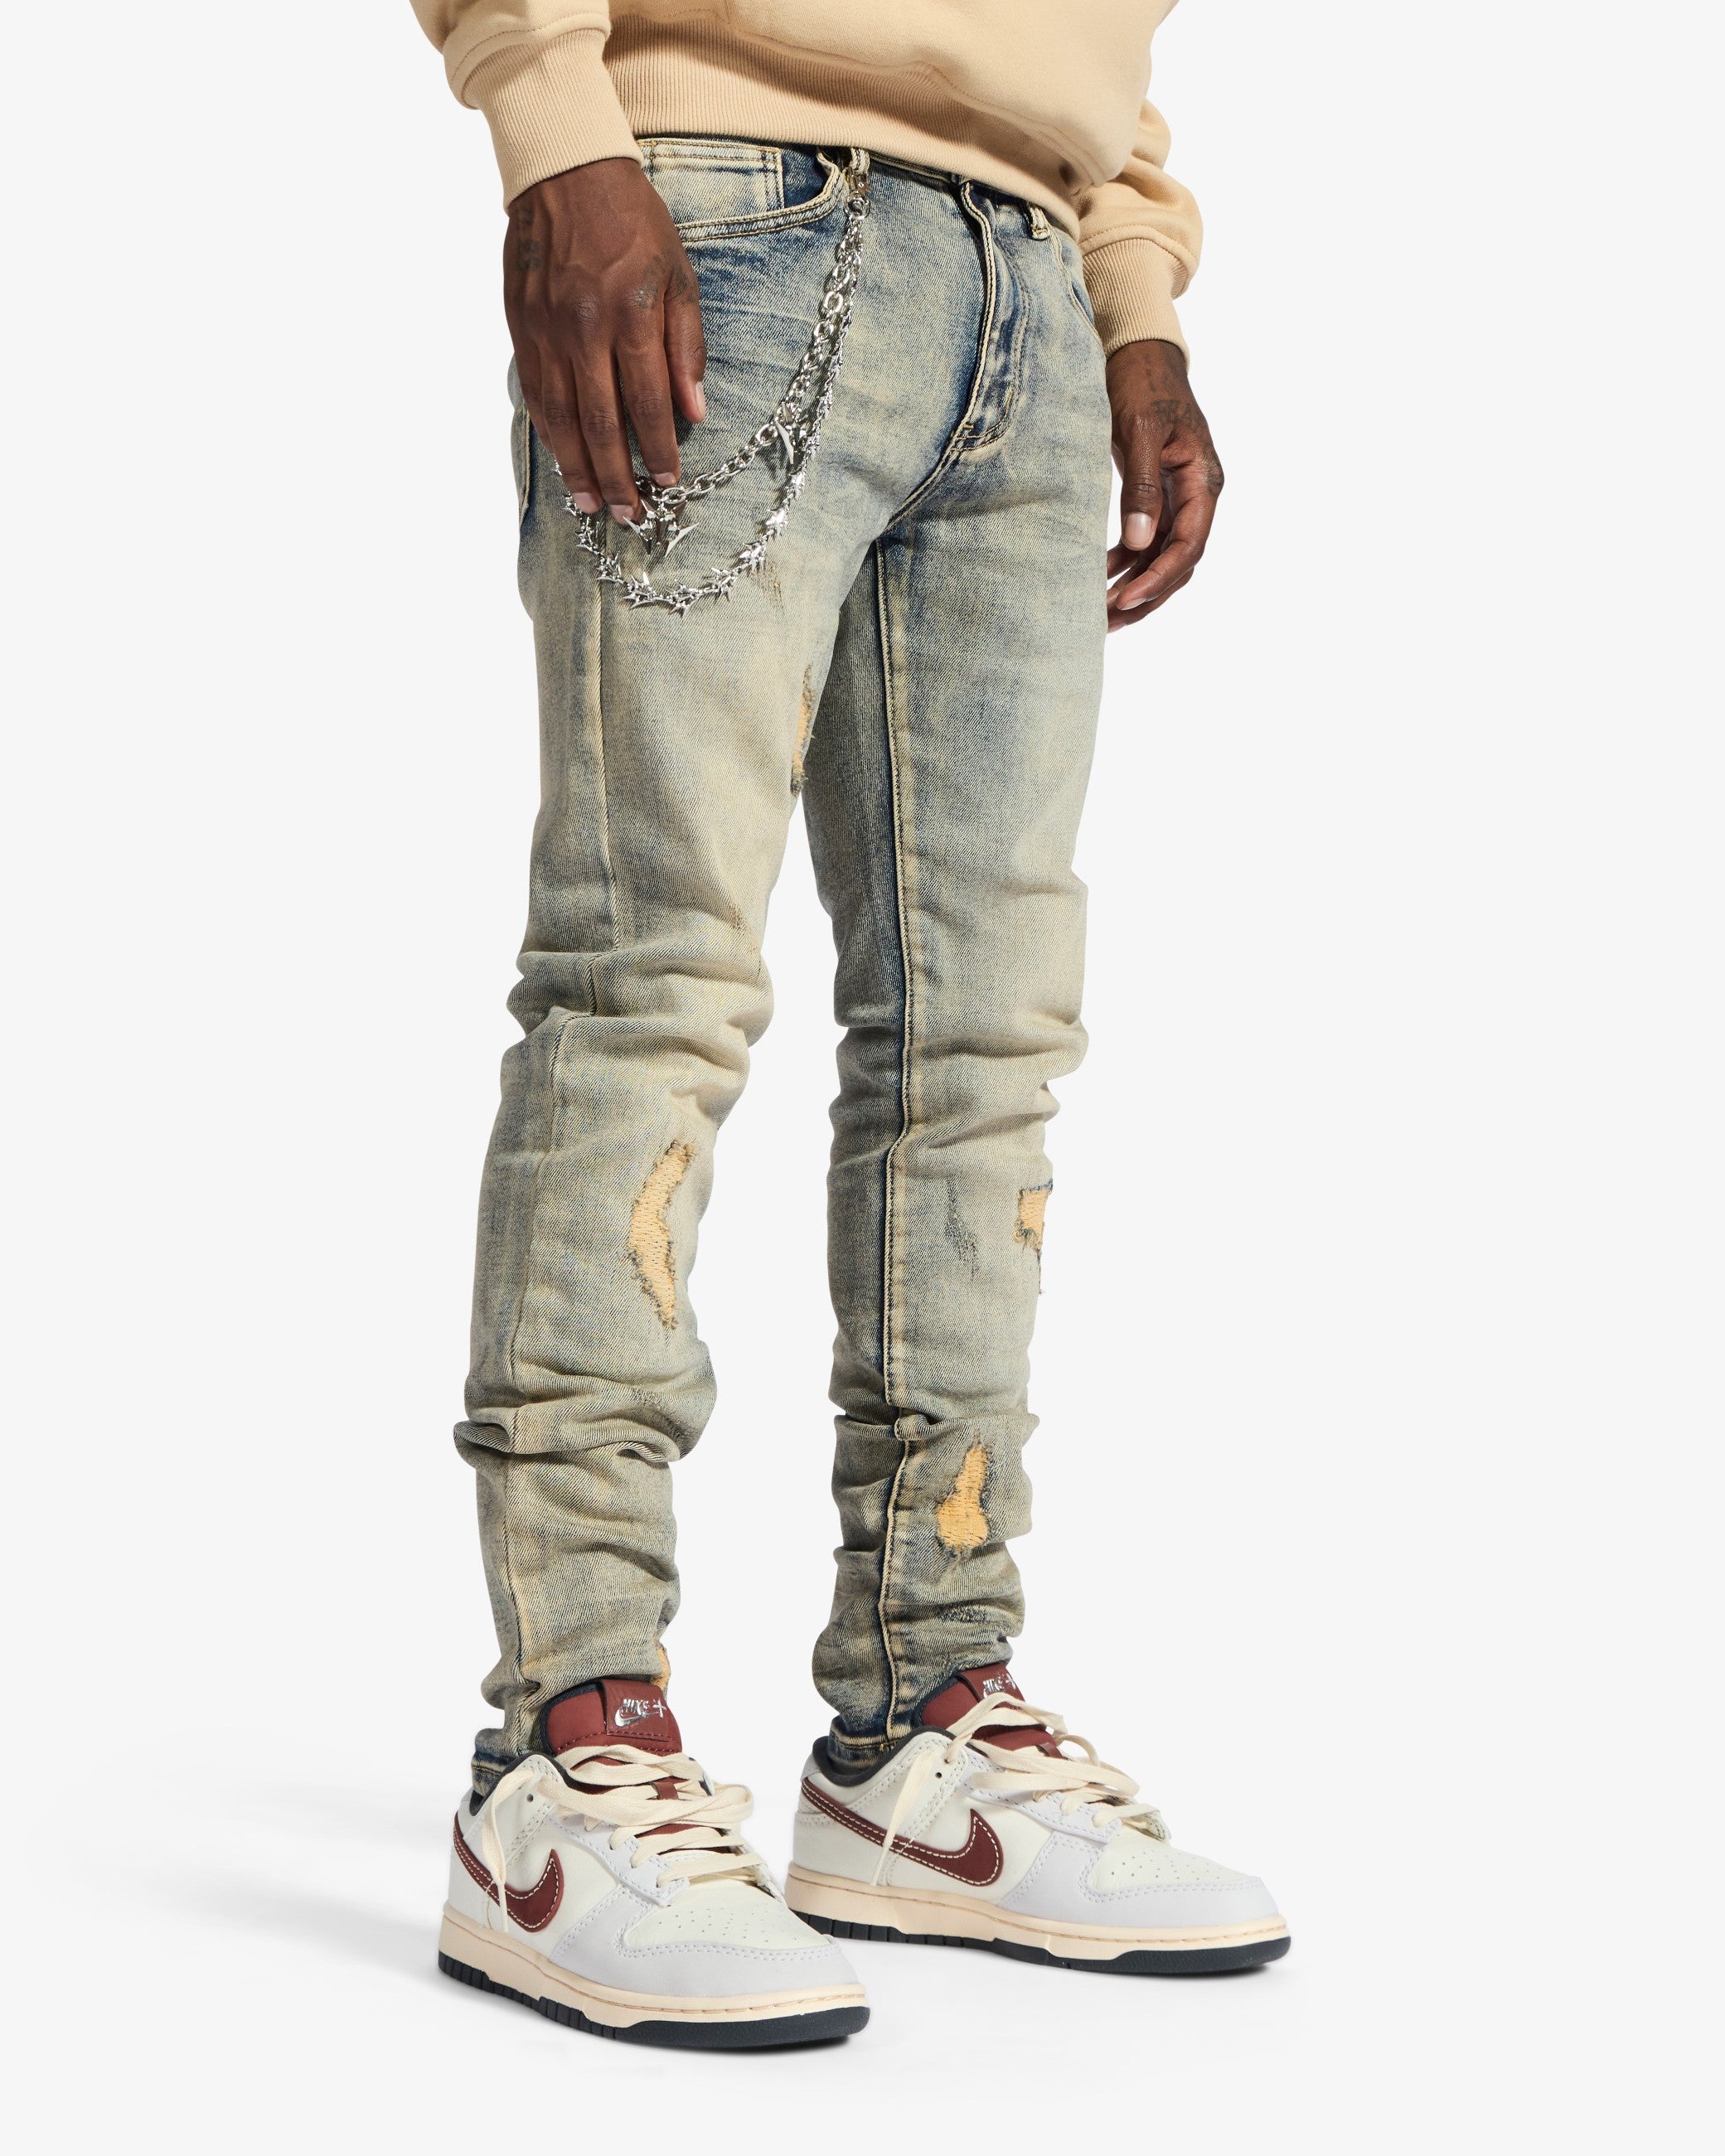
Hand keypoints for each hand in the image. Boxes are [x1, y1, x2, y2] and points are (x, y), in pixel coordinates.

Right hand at [504, 158, 706, 522]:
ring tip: (593, 504)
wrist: (566, 172)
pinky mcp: (521, 327)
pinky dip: (551, 434)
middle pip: (602, 422)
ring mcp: (547, 331)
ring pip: (563, 417)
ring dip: (579, 467)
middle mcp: (585, 329)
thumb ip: (686, 345)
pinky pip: (537, 394)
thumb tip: (695, 411)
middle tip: (630, 515)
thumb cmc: (633, 224)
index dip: (658, 448)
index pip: (649, 401)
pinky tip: (564, 461)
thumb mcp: (678, 275)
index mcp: (630, 315)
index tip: (667, 482)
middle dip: (618, 475)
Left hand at [1104, 340, 1223, 628]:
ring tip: (1103, 614)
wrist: (1138, 354)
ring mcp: (1180, 497)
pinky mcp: (1159, 495)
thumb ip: (1141, 488)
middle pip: (1179, 561)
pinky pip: (1149, 541)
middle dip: (1146, 594)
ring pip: (1163, 556)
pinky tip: (1102, 576)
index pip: (1188, 544)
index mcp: (1202, 480)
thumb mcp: (1138, 432)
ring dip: (1136, 585)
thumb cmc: (1141, 384)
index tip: (1126, 600)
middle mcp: (1197, 494)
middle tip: (1109, 621)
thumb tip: (1140, 544)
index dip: (1159, 578)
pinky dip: (1128, 562)